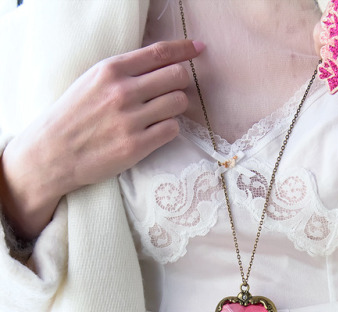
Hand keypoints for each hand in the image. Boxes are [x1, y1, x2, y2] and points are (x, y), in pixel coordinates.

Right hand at [0, 39, 203, 239]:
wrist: (53, 152)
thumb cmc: (74, 115)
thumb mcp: (92, 80)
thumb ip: (124, 71)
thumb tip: (161, 63)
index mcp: (111, 70)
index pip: (160, 53)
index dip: (185, 49)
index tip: (199, 49)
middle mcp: (123, 92)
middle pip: (177, 76)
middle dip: (181, 81)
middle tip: (174, 90)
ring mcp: (131, 120)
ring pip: (178, 103)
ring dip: (176, 107)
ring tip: (162, 113)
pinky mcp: (136, 146)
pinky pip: (172, 130)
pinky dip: (170, 128)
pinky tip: (157, 130)